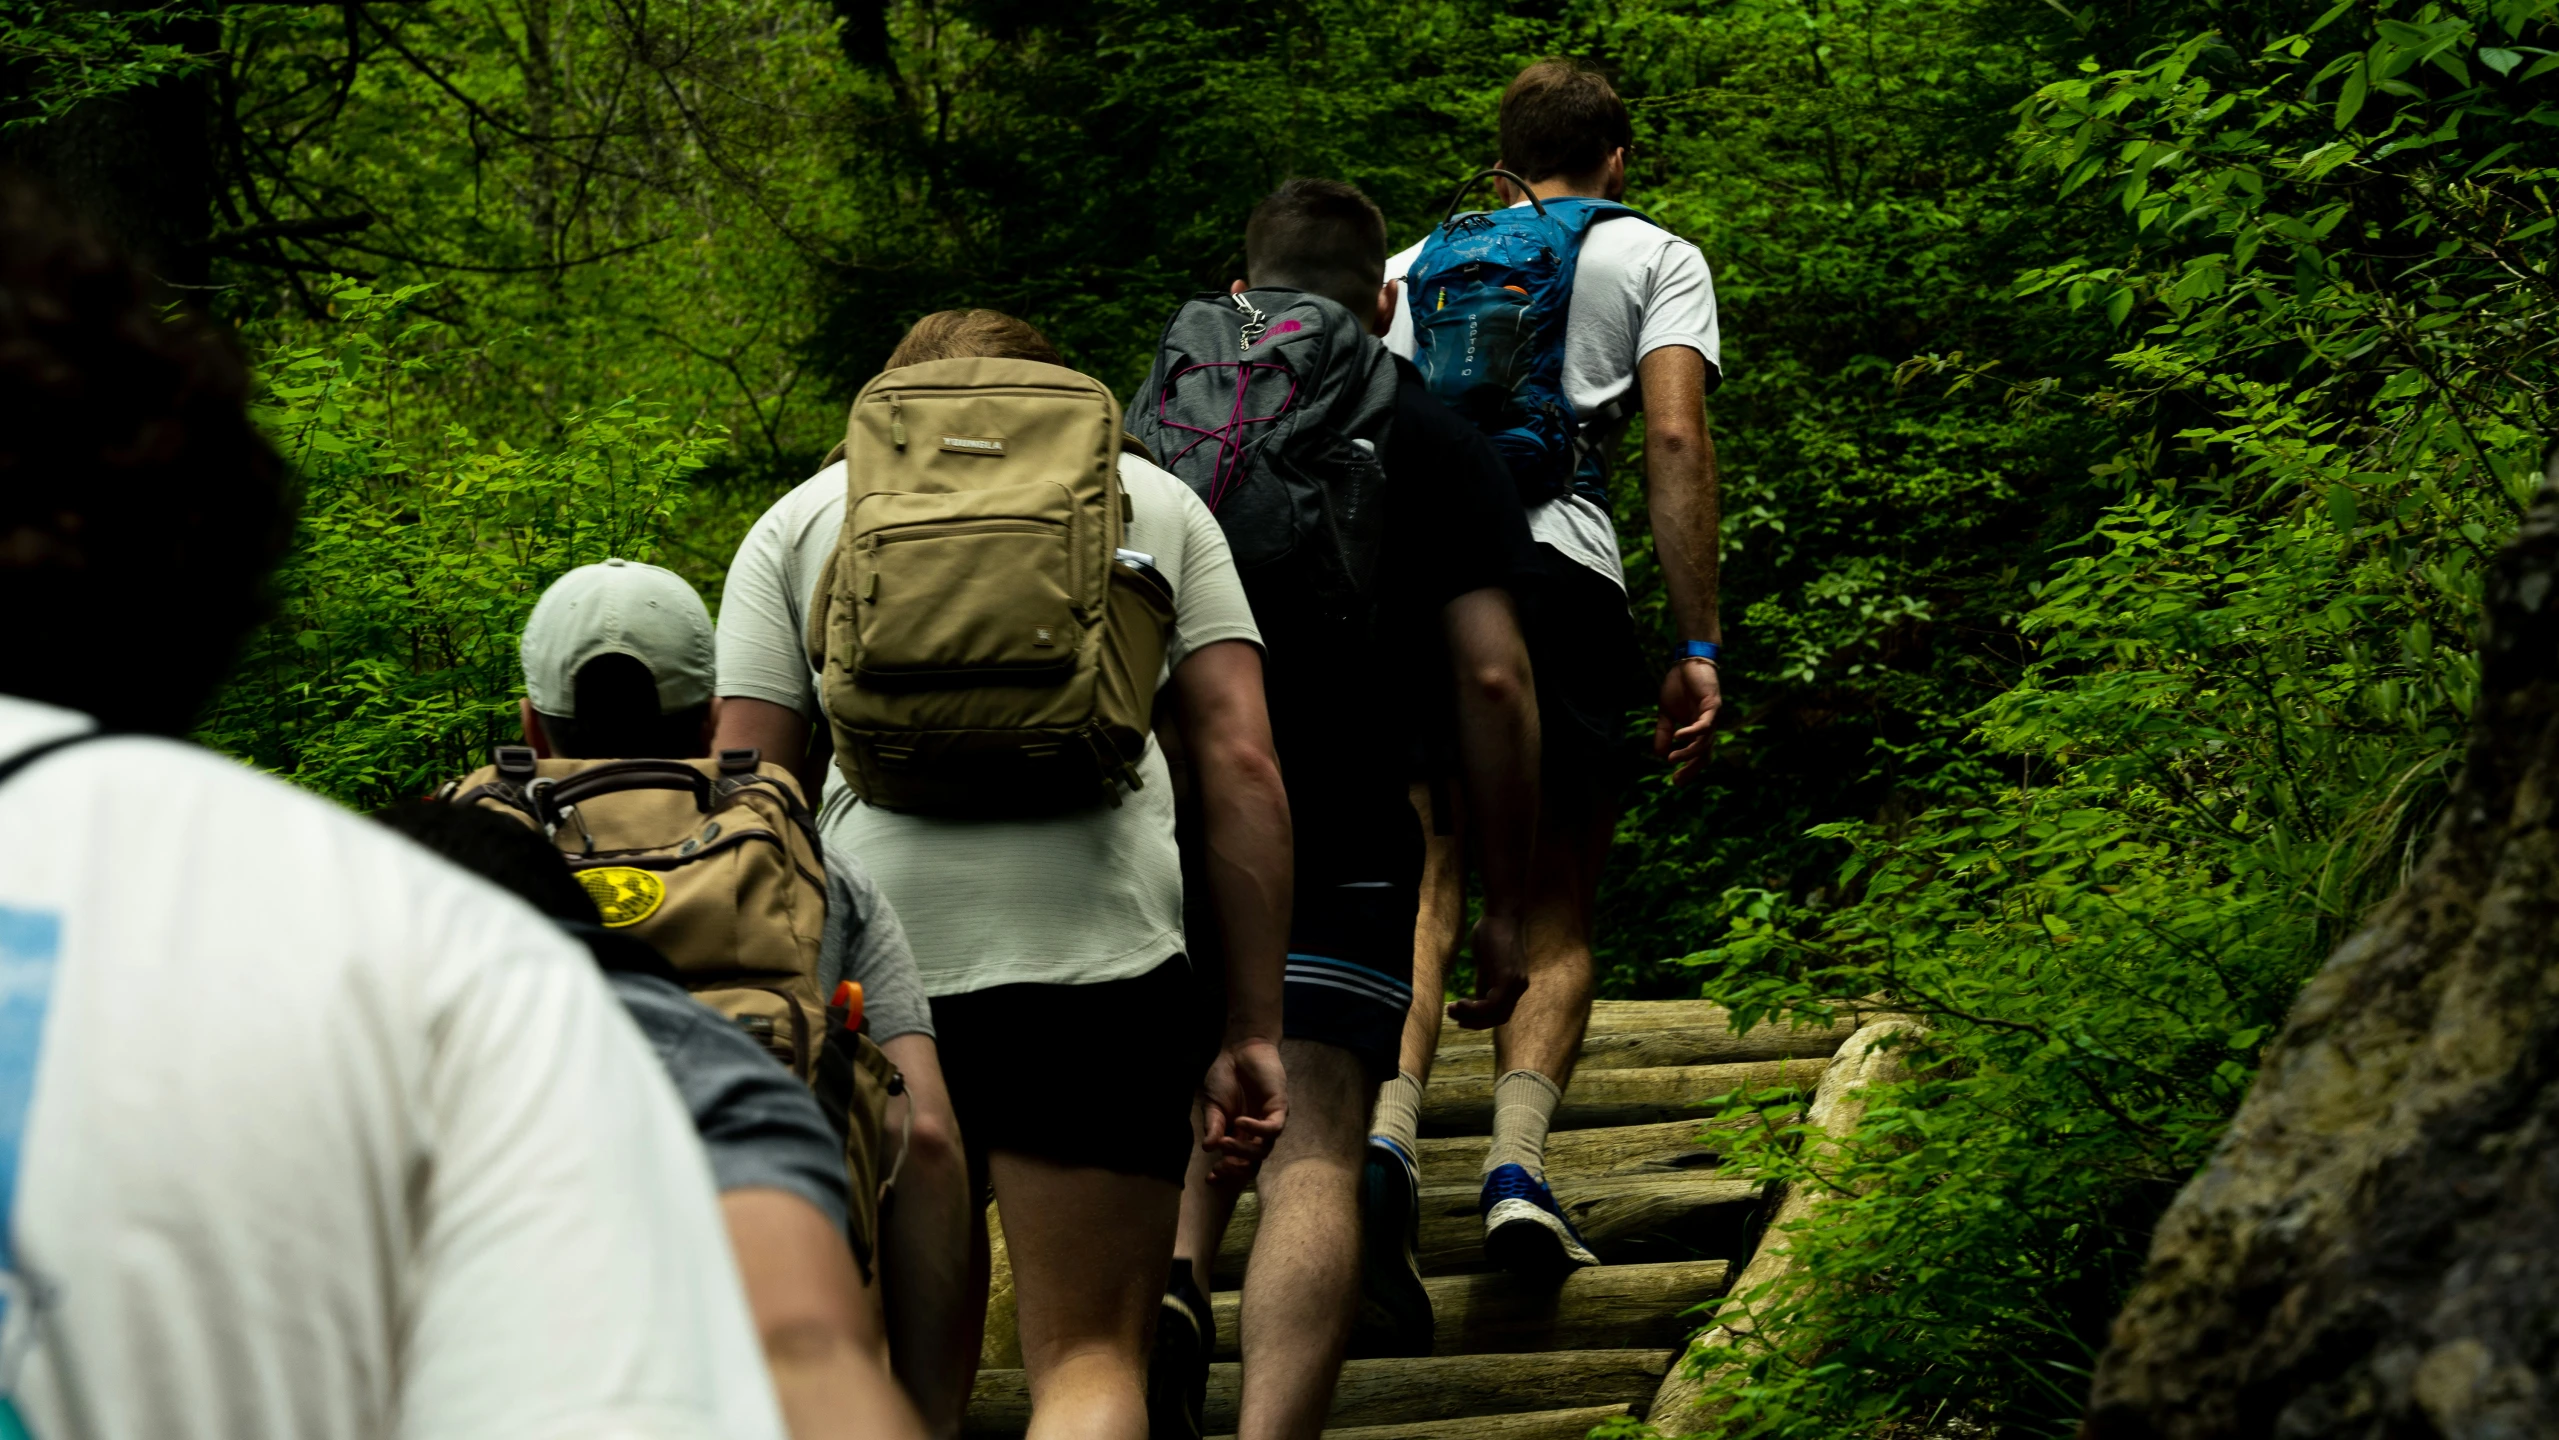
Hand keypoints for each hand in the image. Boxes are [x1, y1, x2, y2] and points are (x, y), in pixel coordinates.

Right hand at [1200, 1037, 1287, 1183]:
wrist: (1239, 1049)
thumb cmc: (1225, 1076)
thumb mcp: (1212, 1104)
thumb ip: (1213, 1125)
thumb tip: (1208, 1148)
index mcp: (1239, 1134)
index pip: (1237, 1162)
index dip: (1226, 1173)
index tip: (1210, 1178)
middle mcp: (1256, 1133)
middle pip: (1253, 1163)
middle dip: (1236, 1169)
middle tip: (1220, 1167)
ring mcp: (1268, 1122)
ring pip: (1263, 1150)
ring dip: (1243, 1150)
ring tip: (1225, 1142)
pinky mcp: (1279, 1108)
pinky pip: (1273, 1129)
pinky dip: (1257, 1130)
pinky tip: (1241, 1121)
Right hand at [1448, 909, 1527, 1030]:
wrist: (1501, 913)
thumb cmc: (1492, 932)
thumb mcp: (1487, 962)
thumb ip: (1485, 981)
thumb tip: (1476, 1000)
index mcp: (1515, 984)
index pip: (1501, 1012)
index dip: (1481, 1019)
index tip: (1461, 1016)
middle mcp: (1519, 986)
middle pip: (1500, 1018)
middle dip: (1475, 1022)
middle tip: (1454, 1016)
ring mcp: (1516, 983)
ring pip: (1496, 1014)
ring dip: (1472, 1017)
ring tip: (1452, 1009)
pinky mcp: (1508, 977)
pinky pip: (1492, 1005)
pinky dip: (1475, 1009)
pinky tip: (1460, 1003)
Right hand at [1654, 658, 1721, 782]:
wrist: (1687, 662)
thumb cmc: (1679, 686)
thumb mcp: (1666, 713)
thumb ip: (1663, 733)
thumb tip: (1658, 755)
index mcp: (1698, 731)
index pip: (1698, 756)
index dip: (1688, 770)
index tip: (1674, 782)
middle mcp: (1708, 727)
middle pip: (1704, 755)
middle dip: (1691, 769)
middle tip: (1676, 780)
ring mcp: (1712, 717)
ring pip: (1704, 742)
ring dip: (1688, 752)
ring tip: (1671, 759)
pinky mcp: (1712, 705)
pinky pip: (1704, 724)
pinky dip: (1692, 733)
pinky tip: (1678, 737)